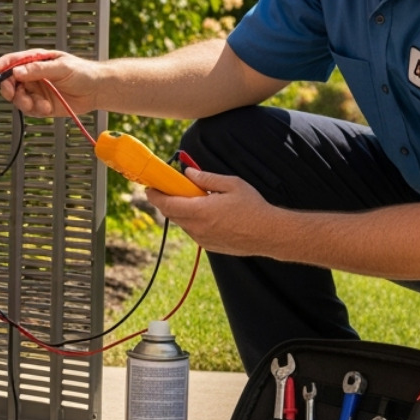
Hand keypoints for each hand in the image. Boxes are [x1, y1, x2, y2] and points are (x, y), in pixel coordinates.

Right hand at [0, 50, 99, 117]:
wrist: (97, 90)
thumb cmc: (83, 72)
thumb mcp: (61, 67)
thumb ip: (38, 70)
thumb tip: (18, 71)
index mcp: (35, 61)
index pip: (11, 62)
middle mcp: (32, 76)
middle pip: (10, 82)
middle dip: (9, 89)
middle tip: (12, 93)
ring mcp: (36, 90)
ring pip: (18, 98)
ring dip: (24, 102)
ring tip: (37, 104)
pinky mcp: (41, 105)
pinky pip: (30, 109)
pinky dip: (36, 110)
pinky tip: (47, 107)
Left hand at [145, 169, 281, 257]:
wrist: (269, 234)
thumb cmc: (253, 207)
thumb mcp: (231, 184)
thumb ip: (206, 178)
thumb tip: (188, 173)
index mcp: (200, 210)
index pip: (168, 203)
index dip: (155, 195)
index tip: (150, 187)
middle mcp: (198, 227)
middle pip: (171, 214)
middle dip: (165, 201)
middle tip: (167, 189)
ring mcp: (203, 239)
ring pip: (182, 223)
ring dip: (181, 211)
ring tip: (192, 199)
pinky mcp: (209, 246)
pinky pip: (193, 232)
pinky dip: (192, 221)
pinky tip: (205, 213)